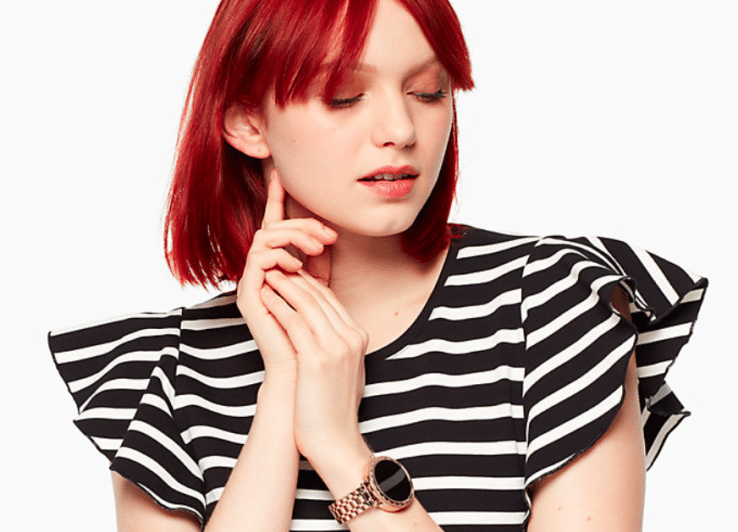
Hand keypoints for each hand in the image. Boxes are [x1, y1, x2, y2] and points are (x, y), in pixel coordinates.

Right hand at [236, 170, 337, 374]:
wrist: (303, 362)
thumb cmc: (313, 326)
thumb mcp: (321, 284)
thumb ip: (318, 258)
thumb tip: (326, 232)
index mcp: (276, 262)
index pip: (273, 223)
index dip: (275, 197)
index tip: (280, 174)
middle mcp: (260, 267)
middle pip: (273, 226)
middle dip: (302, 224)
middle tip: (329, 237)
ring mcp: (252, 278)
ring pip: (266, 237)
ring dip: (295, 236)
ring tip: (319, 248)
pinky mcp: (247, 292)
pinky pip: (259, 258)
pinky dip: (281, 255)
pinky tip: (300, 266)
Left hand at [260, 253, 369, 464]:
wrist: (335, 441)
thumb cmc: (333, 408)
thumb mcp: (345, 368)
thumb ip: (337, 342)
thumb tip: (322, 326)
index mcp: (359, 337)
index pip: (331, 299)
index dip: (308, 283)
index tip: (289, 274)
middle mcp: (352, 338)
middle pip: (321, 296)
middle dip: (297, 277)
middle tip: (276, 265)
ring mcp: (337, 347)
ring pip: (308, 303)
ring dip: (286, 284)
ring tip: (268, 272)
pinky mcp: (317, 359)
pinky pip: (294, 321)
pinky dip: (279, 304)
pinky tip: (265, 295)